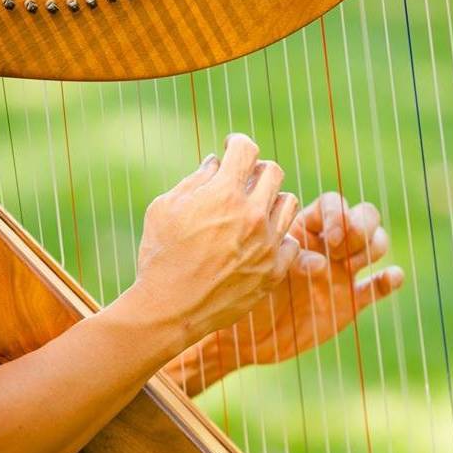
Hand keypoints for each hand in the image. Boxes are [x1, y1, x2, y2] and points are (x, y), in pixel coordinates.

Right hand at [133, 133, 299, 349]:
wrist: (170, 309)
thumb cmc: (160, 256)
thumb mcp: (165, 209)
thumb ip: (194, 180)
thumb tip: (215, 163)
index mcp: (224, 194)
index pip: (247, 148)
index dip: (237, 143)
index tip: (232, 149)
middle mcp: (252, 215)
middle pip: (273, 171)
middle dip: (256, 169)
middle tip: (242, 180)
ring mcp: (267, 245)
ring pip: (289, 203)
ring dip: (271, 200)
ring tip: (253, 210)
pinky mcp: (273, 271)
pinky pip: (291, 242)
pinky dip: (278, 237)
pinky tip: (260, 241)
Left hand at [168, 192, 403, 394]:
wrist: (239, 337)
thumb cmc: (238, 293)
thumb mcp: (255, 268)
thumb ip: (284, 257)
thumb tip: (314, 259)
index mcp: (302, 228)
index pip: (332, 204)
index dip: (336, 214)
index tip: (325, 236)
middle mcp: (326, 246)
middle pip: (362, 217)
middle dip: (360, 225)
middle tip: (340, 245)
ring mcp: (341, 272)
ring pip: (375, 245)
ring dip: (373, 246)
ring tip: (355, 263)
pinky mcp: (350, 302)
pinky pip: (377, 287)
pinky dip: (389, 280)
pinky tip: (390, 277)